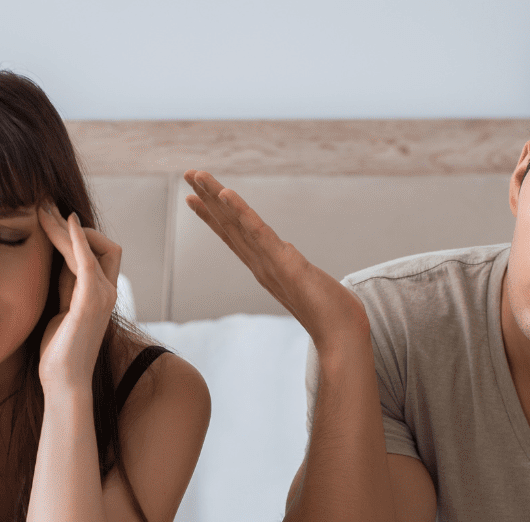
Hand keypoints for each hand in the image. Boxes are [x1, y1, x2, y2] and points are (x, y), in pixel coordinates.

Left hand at [37, 206, 119, 389]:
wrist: (64, 381)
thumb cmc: (58, 351)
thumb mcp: (60, 308)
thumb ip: (64, 285)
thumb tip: (56, 260)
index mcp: (100, 293)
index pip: (99, 251)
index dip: (78, 235)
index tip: (51, 221)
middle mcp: (108, 291)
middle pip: (101, 243)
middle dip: (70, 224)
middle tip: (43, 206)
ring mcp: (103, 295)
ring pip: (91, 246)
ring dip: (64, 226)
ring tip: (41, 211)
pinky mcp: (91, 300)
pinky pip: (87, 260)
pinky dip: (77, 238)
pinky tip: (63, 222)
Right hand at [183, 170, 366, 347]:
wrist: (342, 337)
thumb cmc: (332, 316)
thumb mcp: (308, 288)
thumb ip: (296, 275)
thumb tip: (294, 266)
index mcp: (265, 269)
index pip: (234, 237)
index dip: (213, 217)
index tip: (194, 198)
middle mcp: (261, 266)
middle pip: (228, 227)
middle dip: (206, 200)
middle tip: (187, 174)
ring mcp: (269, 264)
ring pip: (236, 225)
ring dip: (215, 198)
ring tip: (196, 175)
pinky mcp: (284, 263)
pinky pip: (258, 233)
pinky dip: (241, 212)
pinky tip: (225, 193)